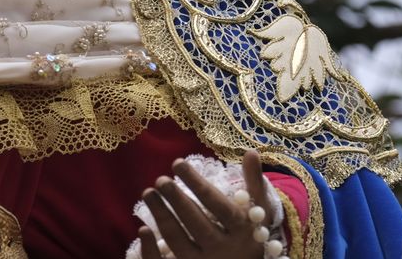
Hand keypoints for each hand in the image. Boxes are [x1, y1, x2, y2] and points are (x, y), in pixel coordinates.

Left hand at [136, 150, 277, 258]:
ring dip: (161, 216)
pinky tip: (143, 229)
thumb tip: (251, 151)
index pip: (218, 205)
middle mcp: (223, 249)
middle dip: (176, 200)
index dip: (197, 184)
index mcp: (242, 230)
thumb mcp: (259, 211)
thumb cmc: (251, 235)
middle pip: (196, 223)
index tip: (177, 163)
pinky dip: (153, 249)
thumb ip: (254, 182)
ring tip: (148, 193)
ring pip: (178, 241)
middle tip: (160, 179)